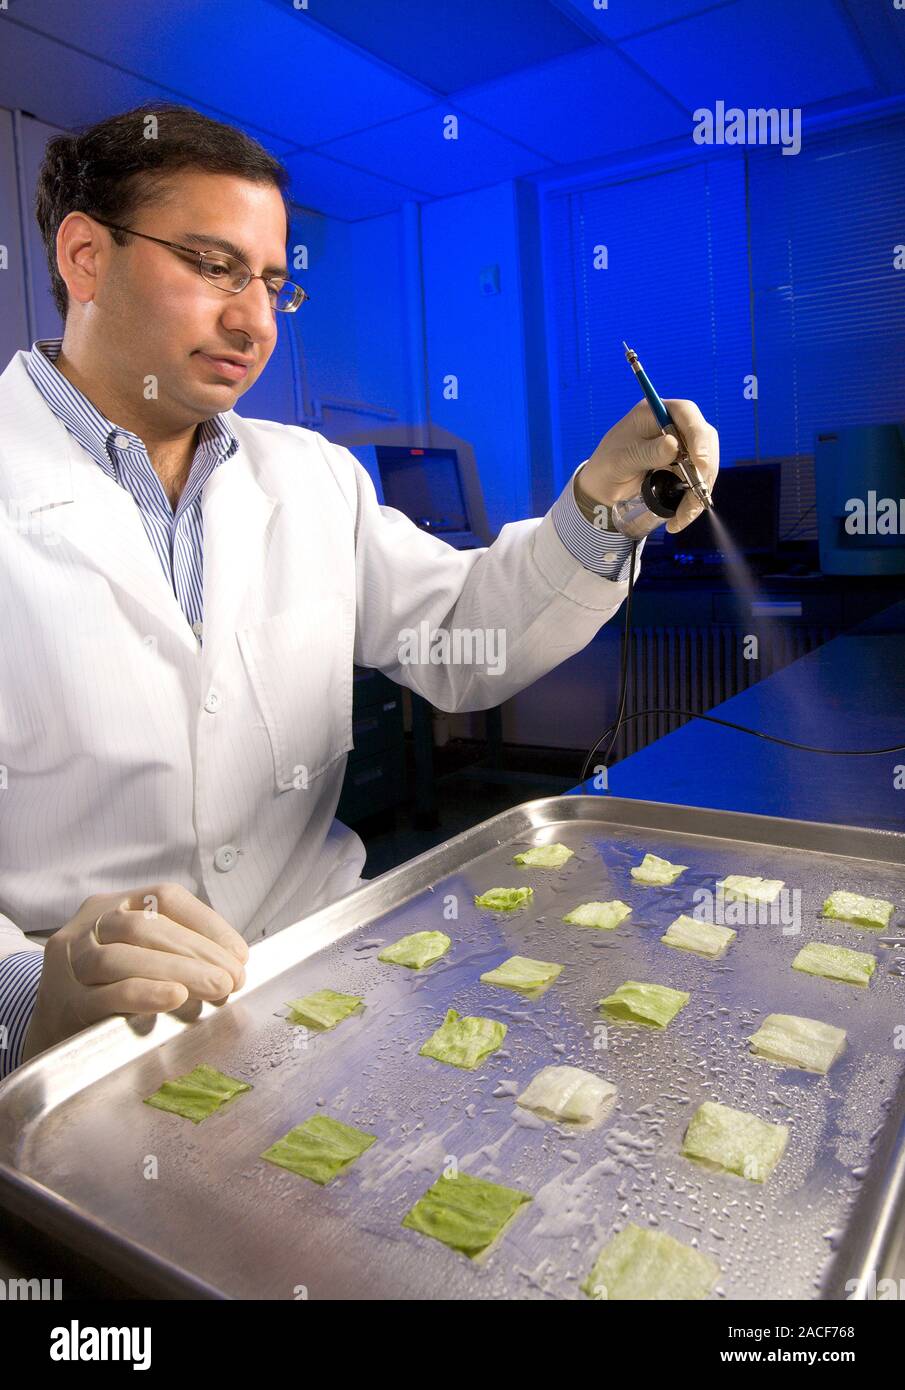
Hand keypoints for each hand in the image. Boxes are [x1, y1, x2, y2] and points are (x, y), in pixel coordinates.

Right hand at [22, 882, 248, 1061]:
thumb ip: (175, 951)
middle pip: (146, 927)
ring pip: (124, 957)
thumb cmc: (106, 988)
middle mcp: (88, 926)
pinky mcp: (66, 1003)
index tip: (239, 953)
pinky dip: (145, 994)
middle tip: (233, 977)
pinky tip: (174, 997)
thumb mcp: (136, 955)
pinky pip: (107, 994)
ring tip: (216, 988)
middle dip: (197, 952)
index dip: (206, 923)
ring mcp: (71, 963)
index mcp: (111, 905)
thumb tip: (233, 962)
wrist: (51, 1029)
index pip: (164, 898)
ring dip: (178, 971)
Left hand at [578, 399, 719, 533]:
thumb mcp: (621, 460)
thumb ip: (646, 452)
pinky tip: (680, 518)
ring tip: (682, 516)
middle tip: (697, 495)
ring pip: (705, 463)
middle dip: (704, 469)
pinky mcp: (685, 465)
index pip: (685, 412)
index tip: (700, 460)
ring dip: (700, 490)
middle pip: (703, 439)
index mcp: (654, 413)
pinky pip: (698, 480)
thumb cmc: (607, 466)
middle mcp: (673, 425)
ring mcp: (681, 445)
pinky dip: (693, 499)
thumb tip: (674, 445)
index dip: (697, 434)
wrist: (604, 488)